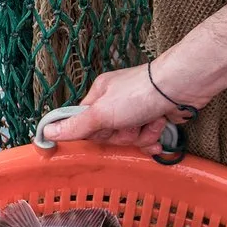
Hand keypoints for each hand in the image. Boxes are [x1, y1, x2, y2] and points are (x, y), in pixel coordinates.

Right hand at [46, 62, 193, 147]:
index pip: (85, 124)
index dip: (95, 134)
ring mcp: (137, 110)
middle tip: (131, 125)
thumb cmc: (139, 94)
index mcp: (100, 95)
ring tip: (151, 122)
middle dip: (123, 136)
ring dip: (142, 136)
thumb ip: (75, 126)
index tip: (103, 132)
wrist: (180, 87)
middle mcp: (117, 102)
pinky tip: (160, 132)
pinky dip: (154, 138)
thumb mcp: (101, 113)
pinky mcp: (155, 117)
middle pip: (109, 135)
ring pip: (130, 138)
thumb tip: (45, 132)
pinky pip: (147, 138)